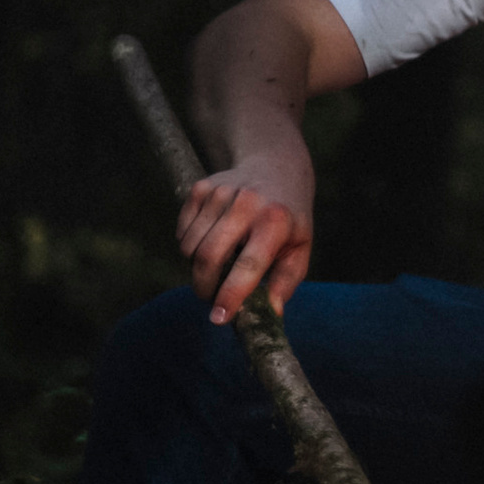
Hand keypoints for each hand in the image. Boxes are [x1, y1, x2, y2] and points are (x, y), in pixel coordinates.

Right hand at [179, 142, 316, 322]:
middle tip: (210, 299)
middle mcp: (246, 204)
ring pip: (190, 247)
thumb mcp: (300, 246)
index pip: (248, 266)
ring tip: (217, 265)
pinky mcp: (200, 188)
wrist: (275, 165)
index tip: (219, 318)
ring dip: (196, 267)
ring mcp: (220, 193)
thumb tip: (270, 314)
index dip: (231, 295)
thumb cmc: (289, 216)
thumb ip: (286, 281)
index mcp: (275, 222)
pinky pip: (182, 232)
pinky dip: (190, 246)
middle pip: (208, 258)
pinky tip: (211, 239)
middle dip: (204, 287)